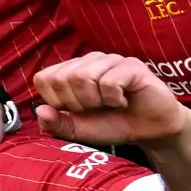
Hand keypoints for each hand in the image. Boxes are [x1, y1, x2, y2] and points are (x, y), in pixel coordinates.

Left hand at [29, 53, 190, 147]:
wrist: (151, 130)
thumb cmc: (114, 124)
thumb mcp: (80, 130)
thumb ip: (57, 123)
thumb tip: (39, 110)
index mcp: (72, 71)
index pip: (44, 78)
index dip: (56, 101)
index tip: (77, 111)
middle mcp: (89, 61)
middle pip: (62, 79)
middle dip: (77, 104)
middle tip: (97, 108)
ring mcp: (110, 60)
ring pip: (83, 77)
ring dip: (95, 101)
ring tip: (110, 104)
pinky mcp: (131, 65)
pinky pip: (108, 82)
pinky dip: (114, 99)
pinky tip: (124, 101)